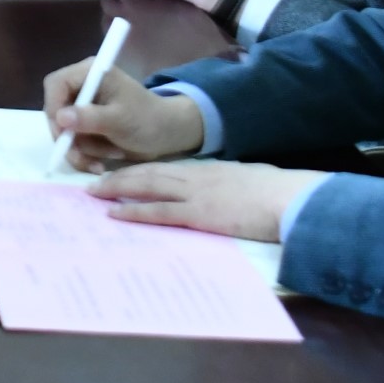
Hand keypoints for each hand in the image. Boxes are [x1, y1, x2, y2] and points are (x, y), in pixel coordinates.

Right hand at [38, 58, 206, 168]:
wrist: (167, 135)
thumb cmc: (148, 121)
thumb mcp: (120, 120)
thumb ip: (90, 118)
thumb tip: (60, 117)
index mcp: (90, 74)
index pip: (55, 84)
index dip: (53, 107)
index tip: (62, 132)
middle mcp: (82, 87)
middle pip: (55, 110)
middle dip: (68, 138)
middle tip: (81, 157)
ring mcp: (83, 107)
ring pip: (63, 131)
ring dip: (82, 150)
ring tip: (108, 156)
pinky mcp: (86, 124)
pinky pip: (72, 142)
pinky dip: (85, 156)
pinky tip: (101, 163)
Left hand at [88, 157, 318, 243]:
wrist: (289, 198)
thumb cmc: (277, 193)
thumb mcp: (249, 182)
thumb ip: (232, 185)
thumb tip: (227, 191)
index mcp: (209, 171)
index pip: (167, 168)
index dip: (140, 170)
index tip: (121, 173)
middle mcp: (196, 177)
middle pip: (149, 173)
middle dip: (120, 176)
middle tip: (94, 183)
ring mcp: (195, 194)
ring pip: (147, 187)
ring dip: (118, 189)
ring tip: (94, 193)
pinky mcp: (198, 214)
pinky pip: (158, 212)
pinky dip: (133, 212)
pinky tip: (114, 214)